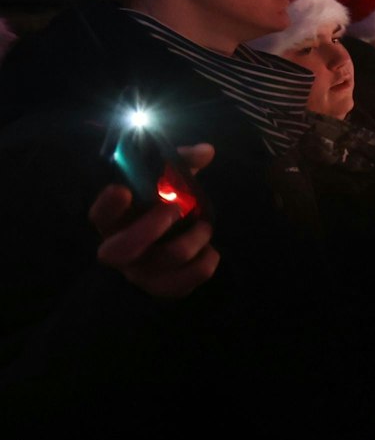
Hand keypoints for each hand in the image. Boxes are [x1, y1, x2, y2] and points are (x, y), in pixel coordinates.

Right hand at [89, 144, 220, 299]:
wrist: (166, 246)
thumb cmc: (160, 208)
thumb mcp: (166, 184)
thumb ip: (180, 165)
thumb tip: (206, 151)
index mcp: (113, 221)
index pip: (99, 215)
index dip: (108, 205)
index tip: (122, 189)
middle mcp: (119, 249)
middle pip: (120, 250)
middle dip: (149, 229)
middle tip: (175, 209)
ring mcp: (139, 273)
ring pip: (163, 261)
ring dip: (193, 240)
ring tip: (205, 226)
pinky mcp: (162, 288)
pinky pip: (184, 284)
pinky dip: (205, 264)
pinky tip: (210, 251)